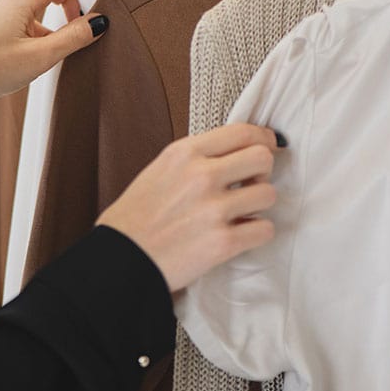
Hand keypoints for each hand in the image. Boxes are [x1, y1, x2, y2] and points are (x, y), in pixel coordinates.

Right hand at [97, 124, 280, 292]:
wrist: (121, 258)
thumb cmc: (137, 215)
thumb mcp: (162, 168)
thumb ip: (197, 157)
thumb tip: (236, 151)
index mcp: (185, 153)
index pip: (242, 131)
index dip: (263, 137)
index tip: (269, 144)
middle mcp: (202, 176)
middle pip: (262, 158)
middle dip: (262, 171)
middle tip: (251, 182)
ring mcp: (214, 210)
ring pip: (268, 194)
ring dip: (259, 205)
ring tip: (240, 212)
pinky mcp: (223, 243)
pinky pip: (265, 230)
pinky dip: (257, 233)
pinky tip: (239, 233)